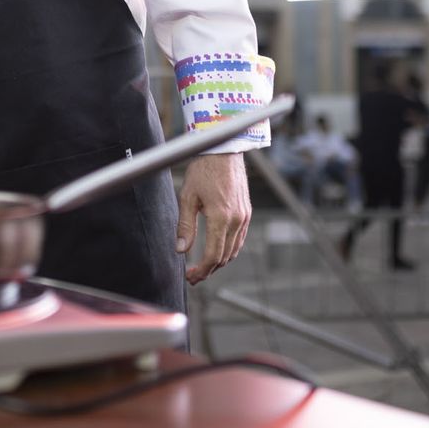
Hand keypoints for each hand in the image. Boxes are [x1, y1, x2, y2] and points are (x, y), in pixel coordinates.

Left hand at [175, 152, 250, 284]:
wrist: (223, 151)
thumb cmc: (203, 170)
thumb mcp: (188, 197)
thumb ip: (185, 225)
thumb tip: (181, 250)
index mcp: (221, 217)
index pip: (213, 256)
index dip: (201, 270)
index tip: (190, 276)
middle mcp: (237, 220)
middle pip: (224, 257)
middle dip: (208, 270)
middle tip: (193, 276)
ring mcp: (244, 217)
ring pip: (234, 250)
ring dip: (219, 262)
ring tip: (203, 266)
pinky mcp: (247, 212)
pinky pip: (240, 239)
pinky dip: (229, 250)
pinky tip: (217, 250)